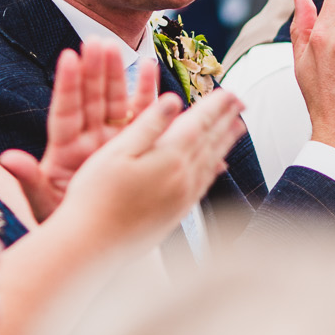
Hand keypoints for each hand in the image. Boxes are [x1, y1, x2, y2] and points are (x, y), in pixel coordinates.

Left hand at [0, 38, 154, 220]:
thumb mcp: (44, 205)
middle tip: (96, 42)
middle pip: (90, 100)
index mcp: (64, 151)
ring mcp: (111, 140)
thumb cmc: (65, 226)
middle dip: (94, 71)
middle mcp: (88, 140)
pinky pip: (141, 114)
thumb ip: (28, 179)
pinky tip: (150, 67)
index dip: (67, 85)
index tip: (69, 57)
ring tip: (117, 47)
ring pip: (114, 101)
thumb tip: (7, 157)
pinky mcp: (134, 144)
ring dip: (117, 74)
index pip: (65, 112)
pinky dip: (147, 92)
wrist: (95, 243)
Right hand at [54, 84, 246, 245]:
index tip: (229, 90)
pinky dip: (214, 168)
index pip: (200, 123)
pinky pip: (204, 184)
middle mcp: (183, 178)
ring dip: (225, 142)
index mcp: (169, 157)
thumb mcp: (116, 152)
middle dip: (226, 119)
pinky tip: (217, 166)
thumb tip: (173, 100)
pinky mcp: (177, 214)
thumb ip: (148, 125)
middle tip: (240, 102)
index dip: (216, 104)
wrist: (93, 244)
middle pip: (211, 141)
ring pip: (211, 162)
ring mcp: (182, 198)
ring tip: (237, 128)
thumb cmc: (96, 196)